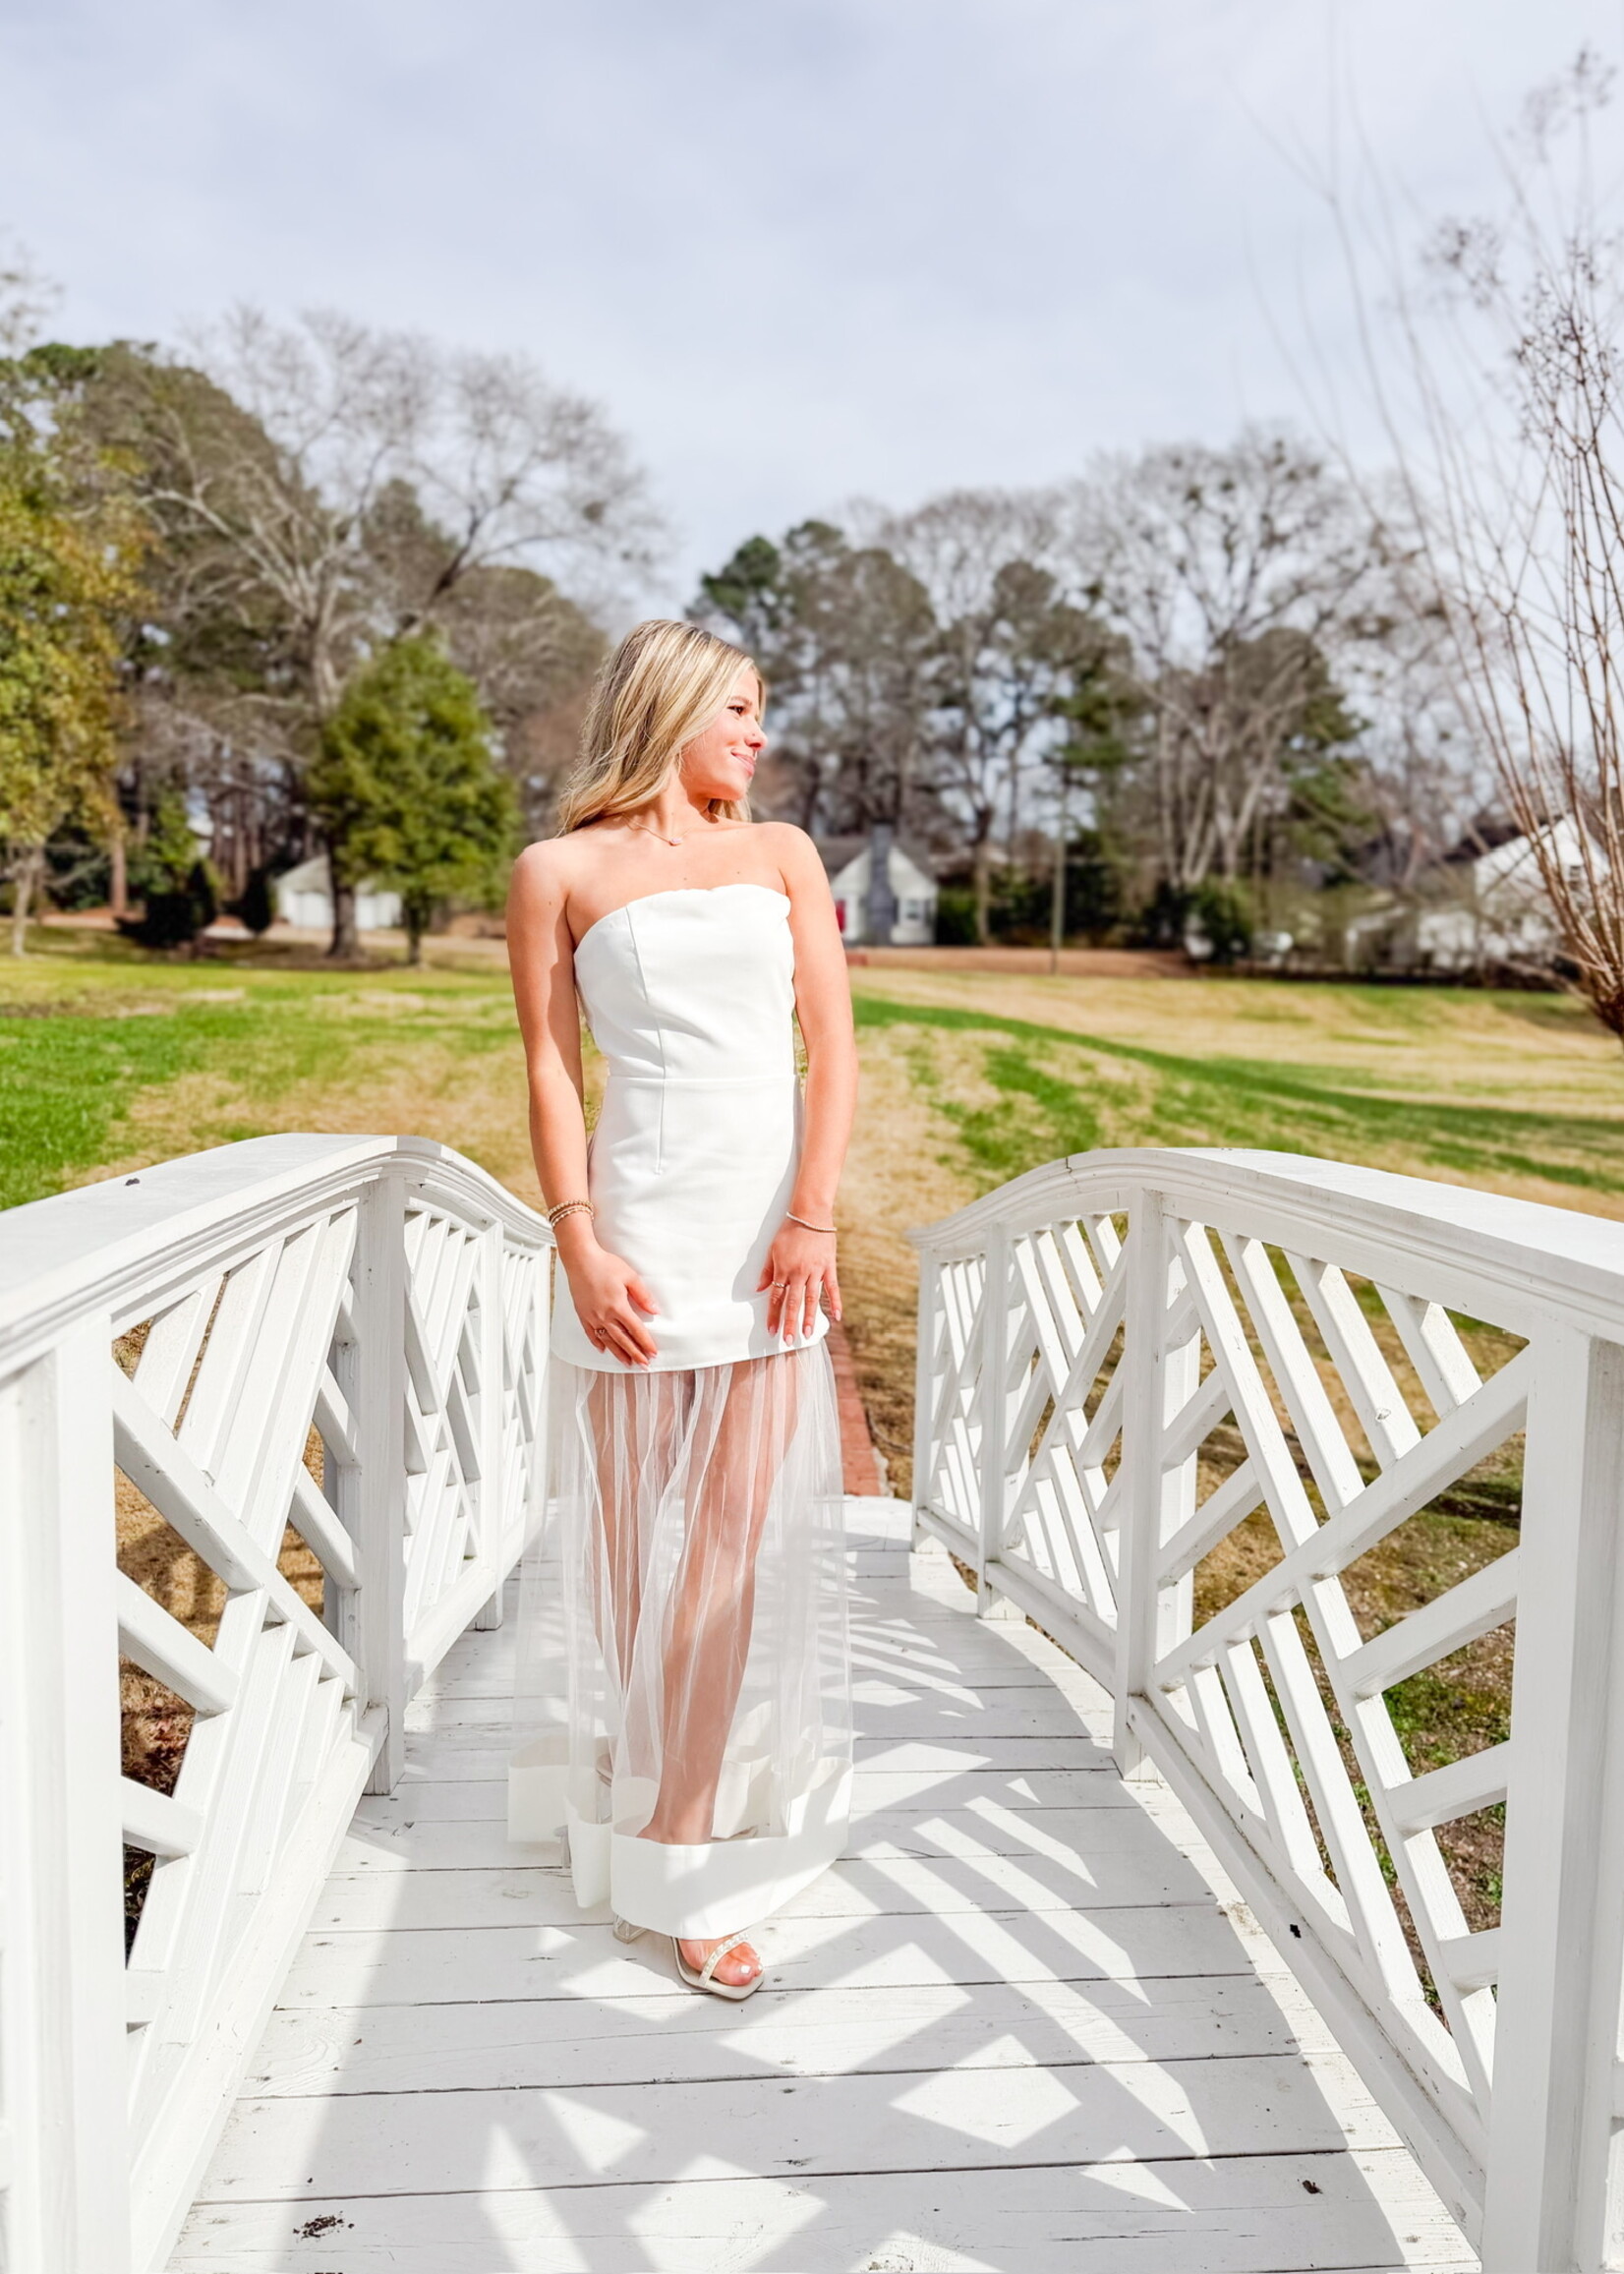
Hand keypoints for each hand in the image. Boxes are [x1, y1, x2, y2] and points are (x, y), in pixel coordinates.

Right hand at [558, 1225, 658, 1365]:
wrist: (580, 1259)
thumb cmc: (605, 1265)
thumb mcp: (630, 1277)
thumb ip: (643, 1296)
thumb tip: (654, 1311)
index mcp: (618, 1307)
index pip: (636, 1330)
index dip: (646, 1343)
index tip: (653, 1353)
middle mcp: (604, 1316)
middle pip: (623, 1340)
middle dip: (635, 1353)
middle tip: (643, 1364)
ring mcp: (592, 1317)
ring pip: (607, 1341)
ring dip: (618, 1353)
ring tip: (627, 1363)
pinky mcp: (582, 1314)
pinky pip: (591, 1334)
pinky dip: (597, 1343)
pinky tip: (603, 1350)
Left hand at [758, 1218, 839, 1341]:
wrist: (810, 1215)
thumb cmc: (789, 1231)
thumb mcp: (772, 1249)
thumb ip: (766, 1271)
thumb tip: (758, 1288)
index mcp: (783, 1269)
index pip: (777, 1298)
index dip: (774, 1315)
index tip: (772, 1331)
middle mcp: (799, 1273)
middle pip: (793, 1302)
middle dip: (790, 1323)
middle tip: (789, 1340)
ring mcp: (816, 1271)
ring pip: (812, 1298)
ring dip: (809, 1317)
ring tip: (807, 1334)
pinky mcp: (829, 1267)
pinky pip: (832, 1288)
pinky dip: (835, 1302)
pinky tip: (836, 1317)